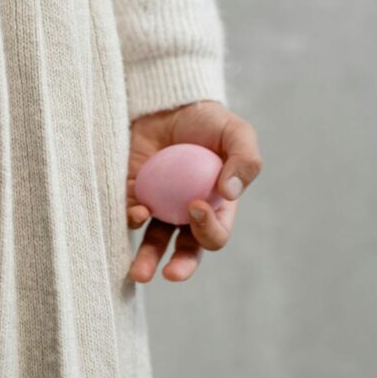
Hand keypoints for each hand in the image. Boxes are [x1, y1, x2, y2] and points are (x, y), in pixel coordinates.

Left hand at [126, 100, 262, 282]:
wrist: (168, 103)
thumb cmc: (207, 120)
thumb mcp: (236, 133)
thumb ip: (245, 161)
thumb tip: (228, 192)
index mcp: (216, 206)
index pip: (215, 233)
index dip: (208, 229)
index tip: (196, 206)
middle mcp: (186, 213)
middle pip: (184, 250)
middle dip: (179, 266)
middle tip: (170, 274)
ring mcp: (158, 205)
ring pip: (152, 241)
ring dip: (146, 259)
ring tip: (138, 274)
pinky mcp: (133, 194)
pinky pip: (131, 214)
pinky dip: (132, 218)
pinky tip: (136, 213)